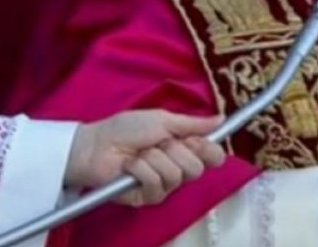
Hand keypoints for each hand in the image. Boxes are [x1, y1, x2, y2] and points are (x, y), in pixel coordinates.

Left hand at [65, 110, 226, 205]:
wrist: (97, 145)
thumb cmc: (126, 129)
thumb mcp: (162, 119)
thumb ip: (193, 124)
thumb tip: (221, 119)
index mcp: (184, 148)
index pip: (212, 156)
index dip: (209, 150)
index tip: (198, 142)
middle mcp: (177, 167)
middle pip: (197, 168)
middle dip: (175, 150)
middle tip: (158, 143)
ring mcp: (163, 185)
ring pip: (176, 176)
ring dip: (154, 159)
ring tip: (139, 154)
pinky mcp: (147, 198)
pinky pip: (156, 185)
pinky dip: (142, 170)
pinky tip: (130, 166)